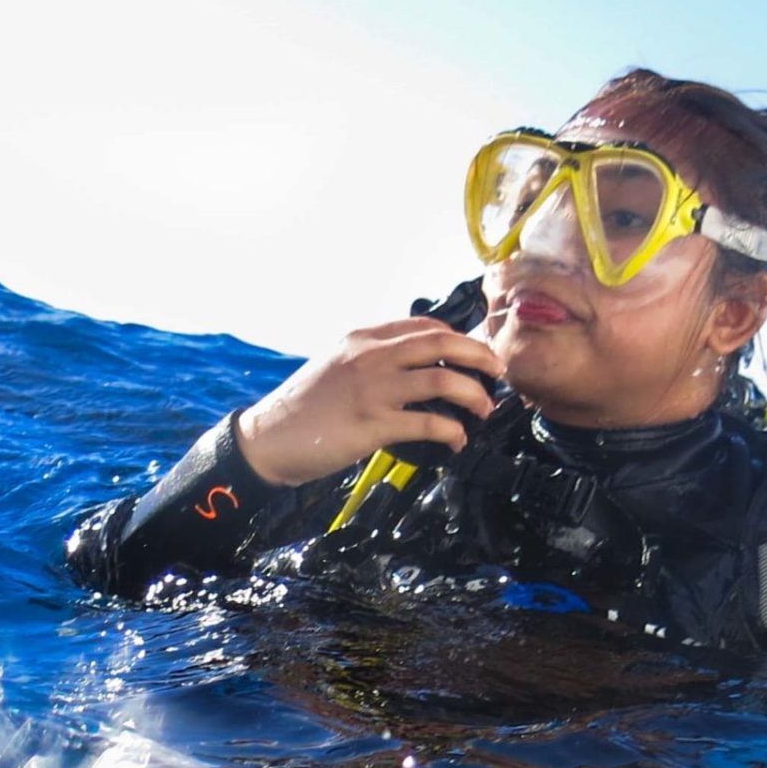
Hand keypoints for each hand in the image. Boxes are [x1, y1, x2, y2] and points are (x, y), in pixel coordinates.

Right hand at [236, 319, 503, 486]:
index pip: (423, 326)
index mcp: (363, 339)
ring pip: (443, 380)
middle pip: (443, 344)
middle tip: (498, 371)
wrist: (268, 437)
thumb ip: (370, 360)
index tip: (474, 353)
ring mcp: (374, 389)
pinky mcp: (374, 424)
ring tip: (485, 409)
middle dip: (480, 356)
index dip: (458, 338)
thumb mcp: (334, 366)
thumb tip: (410, 368)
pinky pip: (429, 423)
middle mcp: (371, 357)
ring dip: (474, 395)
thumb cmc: (301, 408)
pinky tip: (458, 440)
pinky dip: (452, 431)